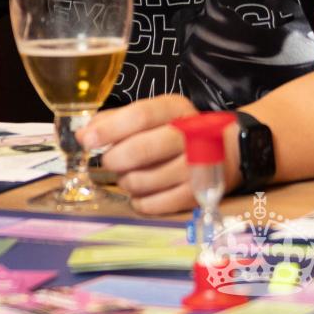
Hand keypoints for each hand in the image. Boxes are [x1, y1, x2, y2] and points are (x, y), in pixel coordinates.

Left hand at [78, 94, 204, 214]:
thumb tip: (83, 134)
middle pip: (141, 150)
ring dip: (126, 181)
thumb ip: (117, 120)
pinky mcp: (197, 194)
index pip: (141, 116)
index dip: (110, 129)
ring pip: (143, 181)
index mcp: (175, 109)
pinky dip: (140, 201)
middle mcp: (189, 135)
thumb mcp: (155, 114)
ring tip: (130, 175)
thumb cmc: (180, 129)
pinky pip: (155, 204)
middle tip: (109, 162)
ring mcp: (195, 167)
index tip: (87, 140)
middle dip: (115, 159)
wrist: (230, 148)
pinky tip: (141, 193)